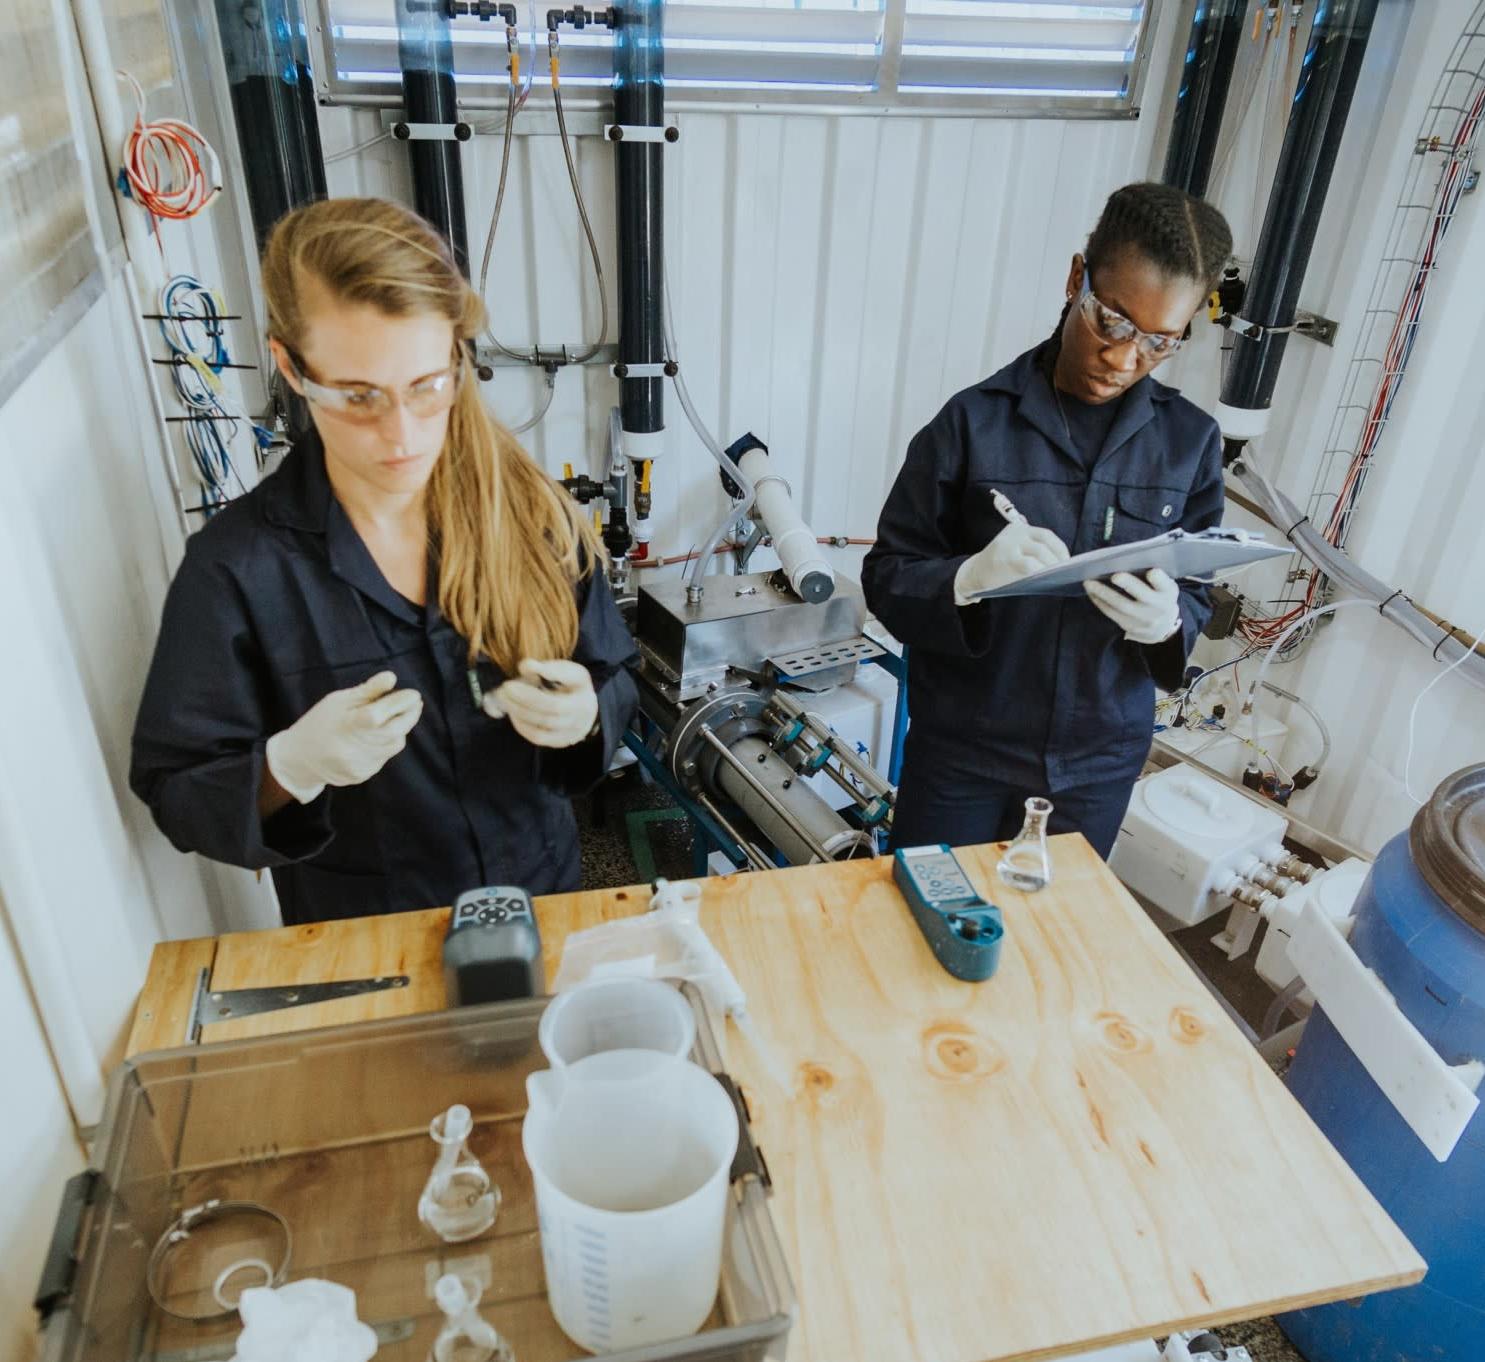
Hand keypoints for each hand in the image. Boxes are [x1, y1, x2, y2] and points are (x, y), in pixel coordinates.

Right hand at [265, 671, 422, 803]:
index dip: (399, 704)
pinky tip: (377, 735)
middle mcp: (351, 749)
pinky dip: (387, 742)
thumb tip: (392, 677)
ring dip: (400, 728)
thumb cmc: (320, 722)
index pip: (377, 715)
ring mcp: (358, 765)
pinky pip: (385, 755)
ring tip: (395, 716)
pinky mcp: (362, 775)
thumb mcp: (338, 701)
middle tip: (415, 702)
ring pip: (394, 744)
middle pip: (394, 732)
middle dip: (410, 715)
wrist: (299, 758)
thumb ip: (367, 691)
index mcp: (343, 725)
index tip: (413, 694)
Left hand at [483, 658, 598, 748]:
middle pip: (550, 710)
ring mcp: (570, 733)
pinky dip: (521, 725)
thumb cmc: (573, 687)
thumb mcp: (567, 671)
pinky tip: (513, 713)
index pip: (561, 691)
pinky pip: (537, 738)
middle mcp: (580, 717)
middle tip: (506, 686)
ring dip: (519, 713)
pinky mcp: (559, 742)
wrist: (587, 710)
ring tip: (506, 699)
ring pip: (541, 728)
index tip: (524, 667)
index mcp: (583, 695)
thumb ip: (548, 668)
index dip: (542, 680)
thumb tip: (525, 666)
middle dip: (524, 698)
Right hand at [954, 521, 1069, 603]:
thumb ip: (1032, 551)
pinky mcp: (1006, 558)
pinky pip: (1029, 564)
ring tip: (1056, 576)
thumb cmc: (1000, 566)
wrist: (974, 573)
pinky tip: (1043, 578)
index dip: (1060, 548)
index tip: (1067, 561)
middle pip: (1045, 542)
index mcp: (1019, 529)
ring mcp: (1010, 544)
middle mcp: (1015, 533)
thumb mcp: (1015, 550)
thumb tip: (1060, 563)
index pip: (1046, 535)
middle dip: (1058, 558)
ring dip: (1051, 565)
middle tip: (1064, 571)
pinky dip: (1039, 571)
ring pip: (1040, 552)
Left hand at [1085, 569, 1182, 644]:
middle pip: (1142, 595)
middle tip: (1114, 576)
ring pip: (1121, 605)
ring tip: (1089, 583)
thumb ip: (1153, 576)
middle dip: (1128, 584)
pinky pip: (1112, 614)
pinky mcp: (1130, 626)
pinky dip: (1100, 602)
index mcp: (1168, 592)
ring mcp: (1144, 619)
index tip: (1151, 571)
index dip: (1159, 579)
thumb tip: (1127, 559)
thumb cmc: (1159, 596)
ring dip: (1103, 593)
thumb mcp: (1164, 585)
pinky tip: (1092, 593)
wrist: (1162, 626)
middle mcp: (1158, 607)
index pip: (1164, 584)